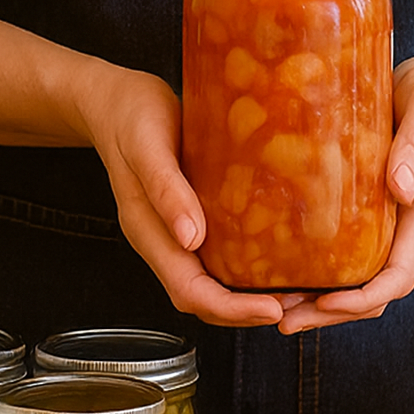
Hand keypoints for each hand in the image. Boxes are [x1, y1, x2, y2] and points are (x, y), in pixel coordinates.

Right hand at [75, 62, 285, 328]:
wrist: (116, 101)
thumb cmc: (130, 117)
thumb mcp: (147, 146)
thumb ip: (165, 190)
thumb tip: (190, 238)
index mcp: (148, 232)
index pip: (189, 292)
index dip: (231, 308)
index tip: (272, 309)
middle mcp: (163, 242)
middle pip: (203, 300)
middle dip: (247, 312)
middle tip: (298, 305)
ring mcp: (175, 234)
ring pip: (212, 283)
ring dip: (249, 296)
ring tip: (295, 290)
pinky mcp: (190, 219)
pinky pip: (218, 257)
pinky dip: (246, 268)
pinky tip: (277, 257)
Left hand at [276, 51, 413, 333]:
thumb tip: (400, 189)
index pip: (399, 275)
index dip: (364, 297)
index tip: (327, 303)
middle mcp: (404, 225)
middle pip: (373, 290)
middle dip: (330, 312)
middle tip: (283, 320)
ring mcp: (385, 221)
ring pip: (356, 277)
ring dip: (318, 298)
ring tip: (272, 304)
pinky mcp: (366, 208)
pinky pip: (343, 250)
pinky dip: (315, 267)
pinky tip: (279, 263)